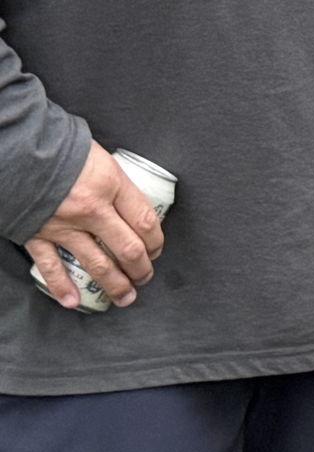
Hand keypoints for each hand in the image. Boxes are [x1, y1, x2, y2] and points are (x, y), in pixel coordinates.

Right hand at [25, 142, 164, 308]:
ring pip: (97, 264)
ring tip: (125, 297)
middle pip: (127, 248)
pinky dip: (62, 287)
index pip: (145, 221)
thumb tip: (133, 205)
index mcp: (110, 185)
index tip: (157, 250)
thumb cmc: (62, 149)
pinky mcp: (37, 236)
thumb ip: (117, 184)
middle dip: (141, 268)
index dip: (157, 241)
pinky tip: (73, 301)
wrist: (18, 150)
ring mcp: (63, 226)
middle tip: (146, 277)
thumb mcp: (102, 159)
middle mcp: (91, 209)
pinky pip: (52, 267)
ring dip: (114, 284)